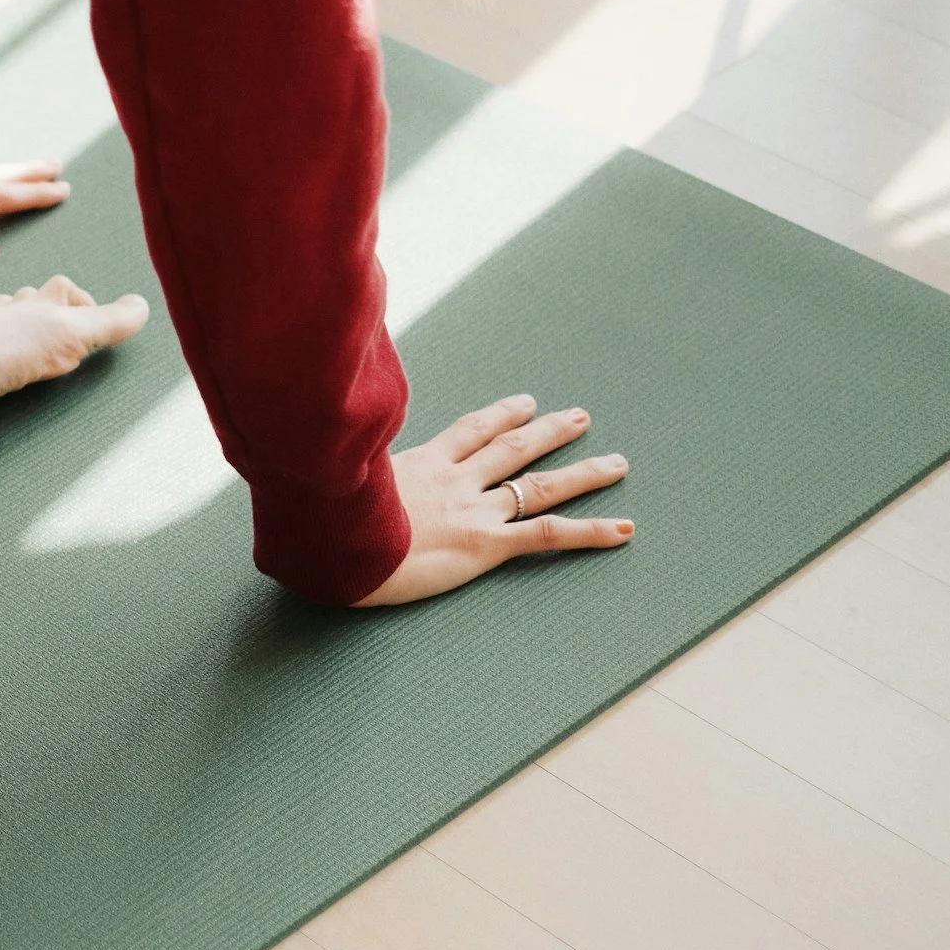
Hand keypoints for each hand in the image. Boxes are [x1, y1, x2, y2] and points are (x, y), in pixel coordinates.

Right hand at [353, 394, 634, 606]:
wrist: (339, 545)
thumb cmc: (329, 519)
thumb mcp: (338, 481)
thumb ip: (352, 472)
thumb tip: (327, 462)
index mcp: (421, 464)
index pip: (469, 432)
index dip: (499, 416)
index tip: (522, 404)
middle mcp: (455, 481)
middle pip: (512, 448)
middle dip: (547, 431)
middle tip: (577, 418)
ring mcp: (474, 510)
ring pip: (539, 484)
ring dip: (582, 472)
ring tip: (615, 463)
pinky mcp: (485, 543)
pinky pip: (547, 535)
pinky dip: (590, 532)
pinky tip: (623, 530)